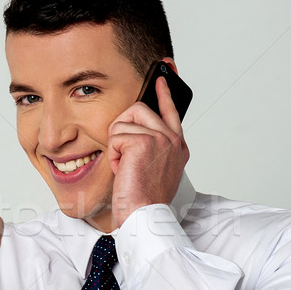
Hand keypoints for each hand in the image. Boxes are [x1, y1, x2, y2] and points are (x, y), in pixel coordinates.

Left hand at [108, 75, 188, 227]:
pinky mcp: (143, 141)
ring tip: (125, 166)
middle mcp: (173, 140)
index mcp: (178, 146)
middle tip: (123, 153)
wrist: (144, 215)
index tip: (163, 74)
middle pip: (139, 109)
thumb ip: (152, 147)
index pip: (171, 111)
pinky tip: (122, 168)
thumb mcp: (155, 170)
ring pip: (124, 122)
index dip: (165, 92)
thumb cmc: (146, 198)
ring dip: (117, 145)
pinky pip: (116, 135)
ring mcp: (160, 138)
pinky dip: (113, 154)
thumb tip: (135, 132)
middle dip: (122, 128)